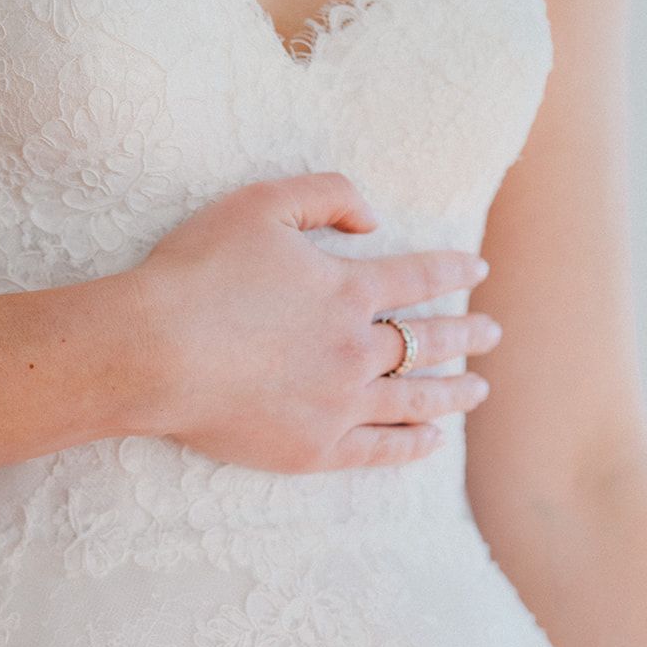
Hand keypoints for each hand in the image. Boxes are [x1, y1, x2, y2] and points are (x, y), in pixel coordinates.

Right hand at [128, 171, 496, 472]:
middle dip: (467, 334)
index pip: (418, 277)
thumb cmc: (196, 273)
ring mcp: (339, 404)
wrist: (154, 352)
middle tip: (492, 333)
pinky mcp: (315, 449)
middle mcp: (356, 348)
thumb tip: (374, 219)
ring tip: (478, 391)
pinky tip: (432, 440)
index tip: (478, 271)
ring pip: (415, 399)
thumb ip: (325, 195)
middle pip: (429, 341)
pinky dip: (412, 445)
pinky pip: (380, 451)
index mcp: (346, 288)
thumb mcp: (260, 204)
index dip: (453, 271)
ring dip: (453, 393)